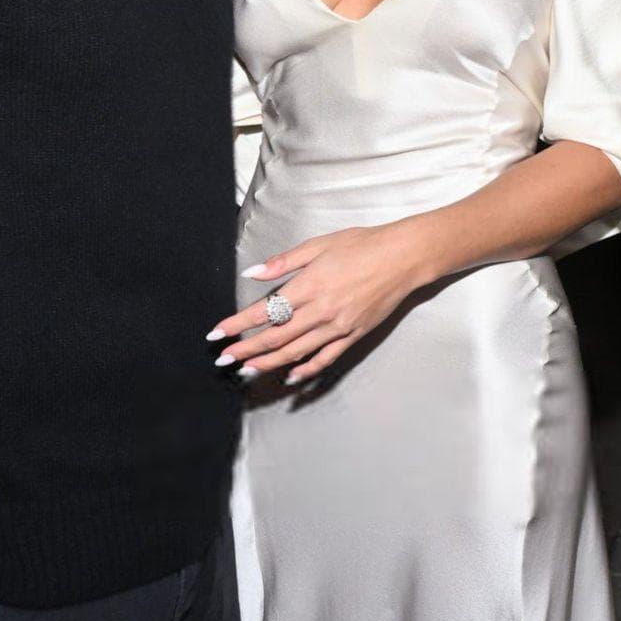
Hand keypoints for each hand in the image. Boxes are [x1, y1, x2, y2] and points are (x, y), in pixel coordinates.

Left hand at [207, 221, 429, 386]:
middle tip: (224, 359)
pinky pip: (326, 358)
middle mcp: (321, 311)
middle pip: (275, 337)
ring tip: (246, 370)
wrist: (403, 258)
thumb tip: (252, 273)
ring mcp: (338, 327)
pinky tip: (291, 376)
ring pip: (296, 351)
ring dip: (268, 363)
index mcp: (309, 285)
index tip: (217, 333)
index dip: (237, 324)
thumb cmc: (362, 245)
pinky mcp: (354, 335)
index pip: (263, 311)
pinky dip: (306, 369)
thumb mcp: (319, 244)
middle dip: (245, 350)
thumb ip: (284, 262)